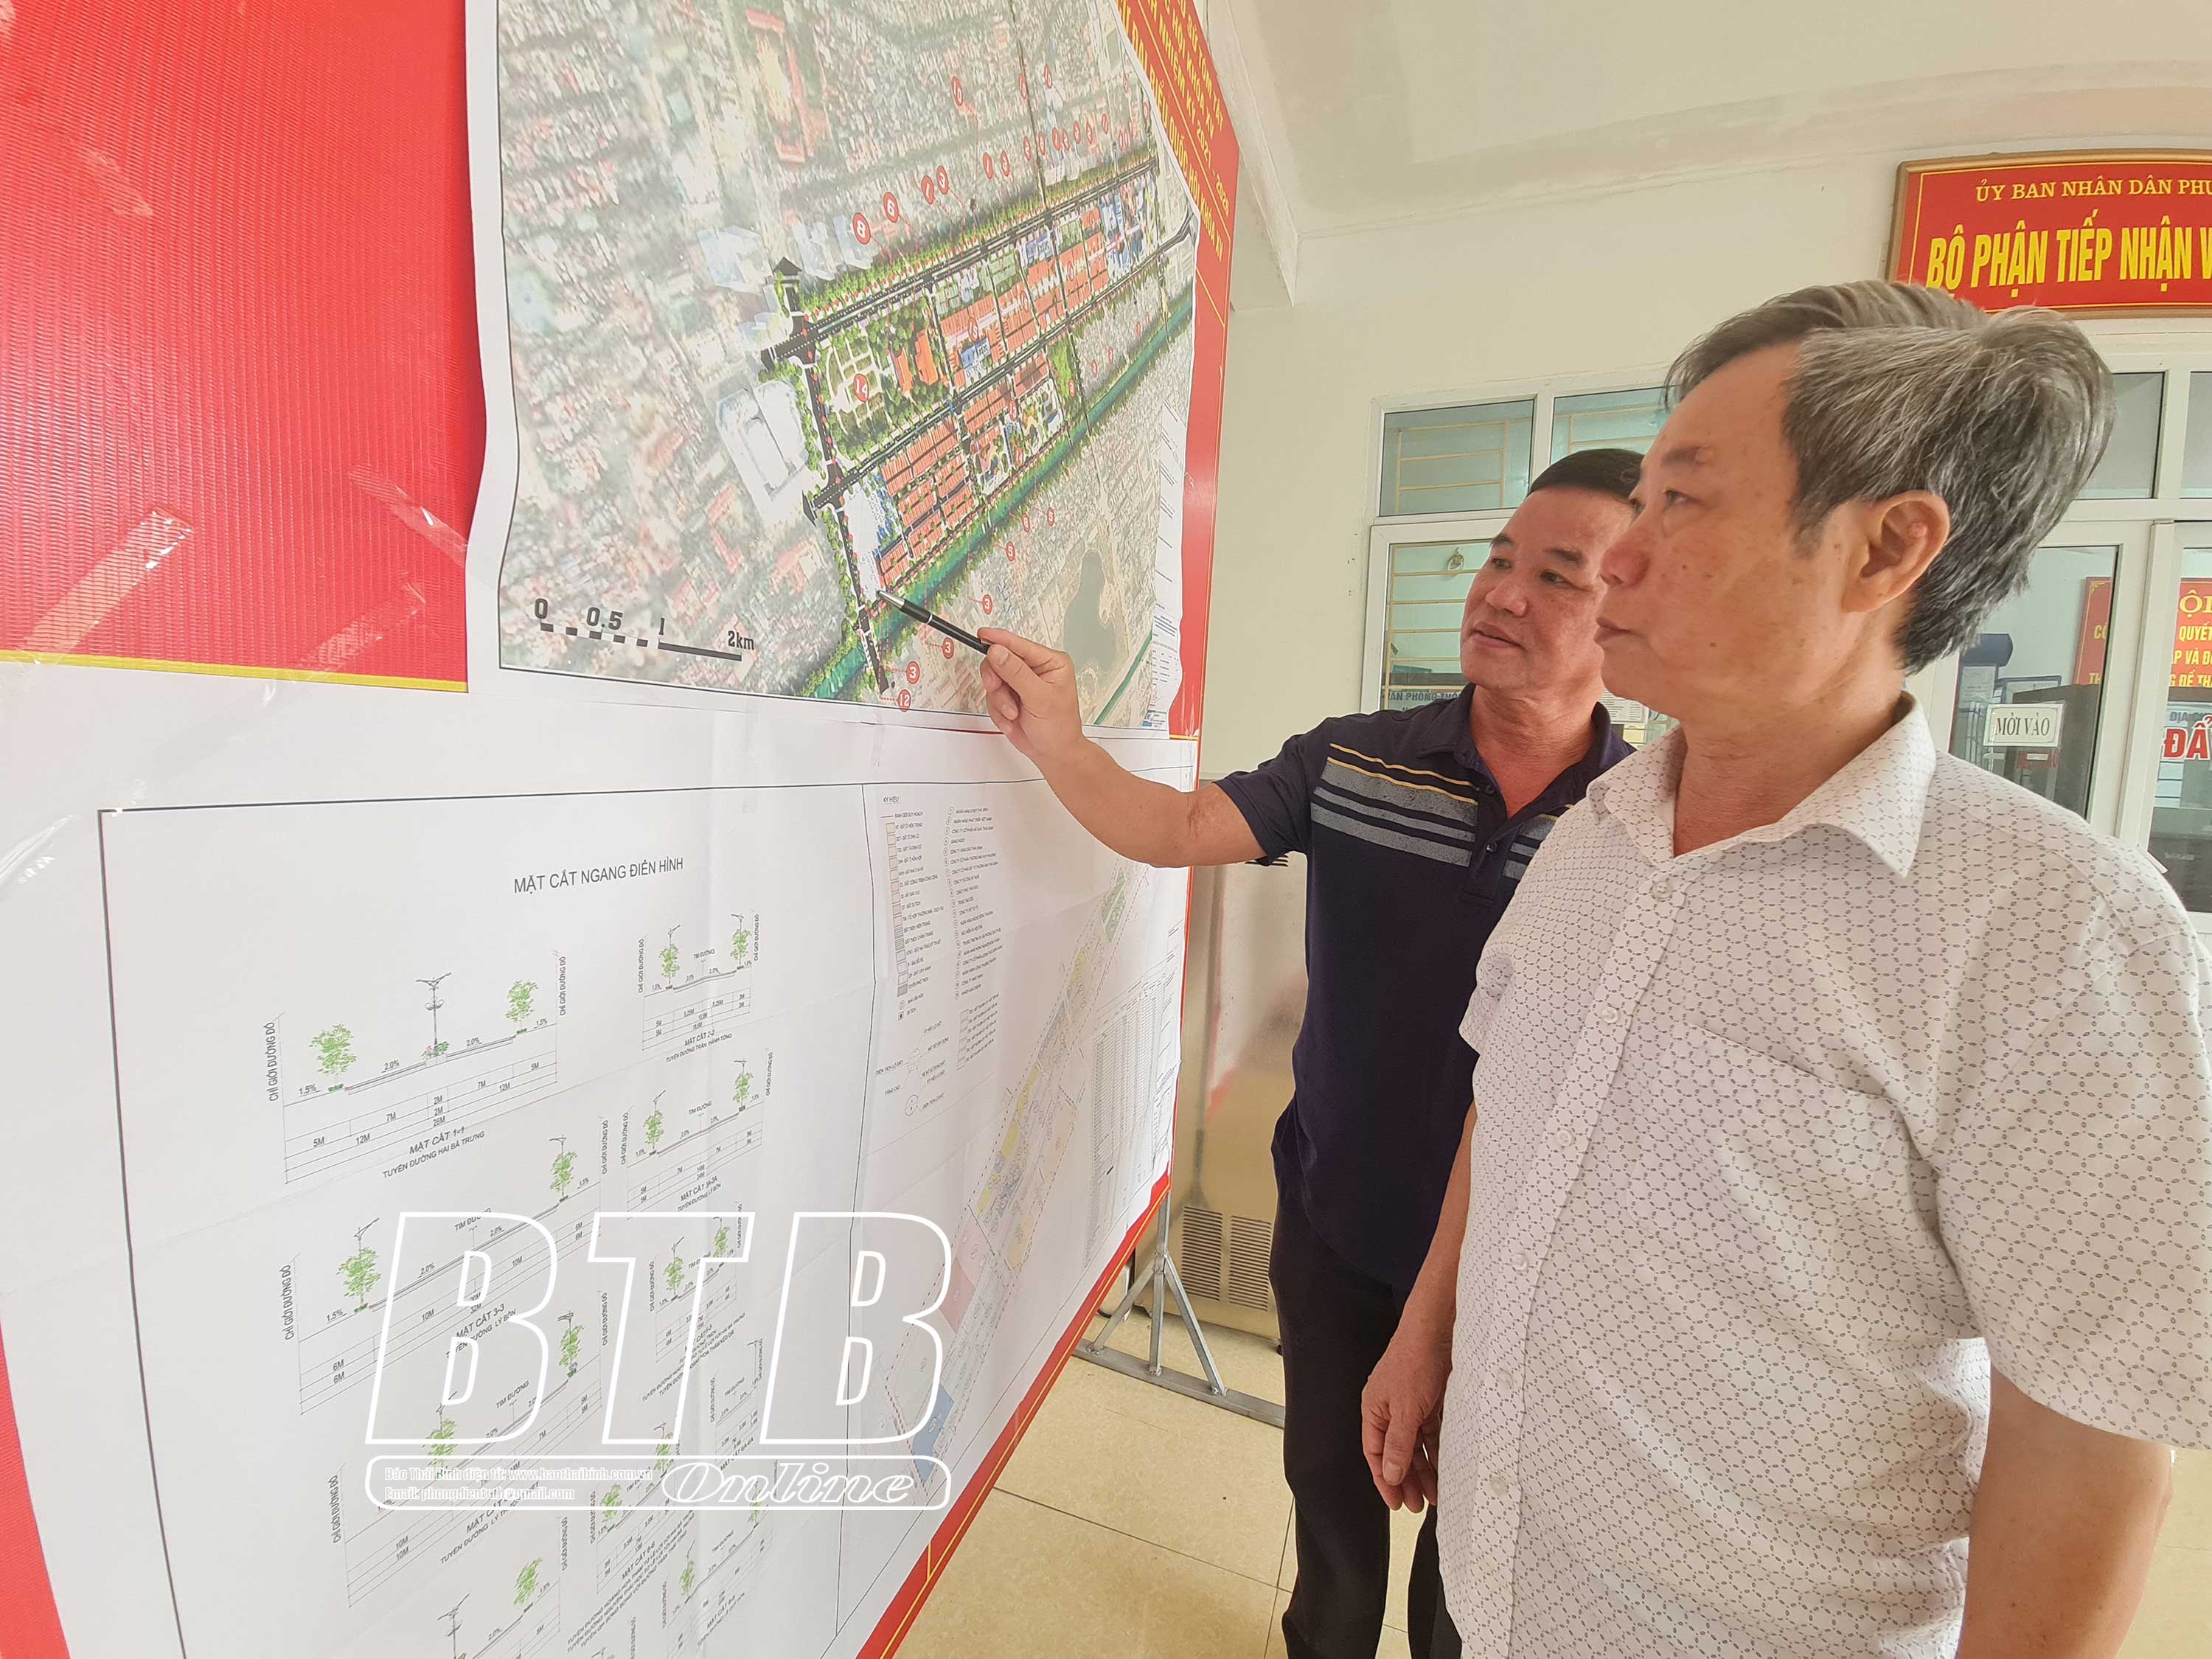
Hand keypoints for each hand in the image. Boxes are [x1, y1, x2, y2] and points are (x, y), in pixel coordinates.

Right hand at [978, 628, 1082, 766]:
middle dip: (997, 679)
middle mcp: (1034, 669)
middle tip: (996, 688)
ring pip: (993, 679)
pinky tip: (1012, 720)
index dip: (1000, 640)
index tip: (983, 635)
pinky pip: (991, 696)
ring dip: (999, 700)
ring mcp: (1020, 683)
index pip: (1020, 645)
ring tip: (1013, 714)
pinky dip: (998, 711)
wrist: (1053, 753)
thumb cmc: (1059, 727)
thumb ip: (1016, 673)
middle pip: (1000, 659)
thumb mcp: (1040, 698)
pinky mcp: (1008, 696)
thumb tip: (997, 651)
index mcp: (1050, 662)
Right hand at [1363, 1321, 1450, 1511]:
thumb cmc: (1414, 1361)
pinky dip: (1437, 1451)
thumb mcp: (1406, 1410)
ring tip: (1435, 1494)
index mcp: (1374, 1411)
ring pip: (1416, 1446)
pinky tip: (1445, 1467)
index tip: (1396, 1503)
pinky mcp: (1430, 1402)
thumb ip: (1399, 1445)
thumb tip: (1391, 1475)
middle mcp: (1390, 1410)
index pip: (1376, 1454)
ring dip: (1424, 1470)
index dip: (1385, 1480)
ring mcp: (1410, 1406)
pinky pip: (1431, 1434)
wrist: (1438, 1331)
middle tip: (1417, 1505)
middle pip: (1396, 1453)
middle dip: (1406, 1480)